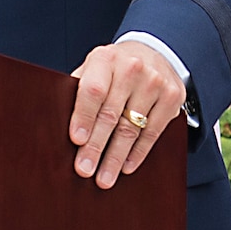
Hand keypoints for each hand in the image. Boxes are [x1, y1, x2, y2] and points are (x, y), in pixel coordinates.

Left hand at [68, 40, 185, 189]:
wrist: (152, 51)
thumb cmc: (113, 68)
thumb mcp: (93, 68)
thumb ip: (78, 90)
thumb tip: (57, 125)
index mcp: (106, 59)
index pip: (93, 90)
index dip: (84, 116)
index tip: (76, 140)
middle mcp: (133, 67)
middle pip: (112, 114)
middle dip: (96, 146)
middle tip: (85, 169)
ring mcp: (155, 82)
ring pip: (132, 128)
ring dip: (116, 157)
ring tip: (104, 178)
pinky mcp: (173, 97)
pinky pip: (153, 132)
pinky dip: (138, 153)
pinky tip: (126, 167)